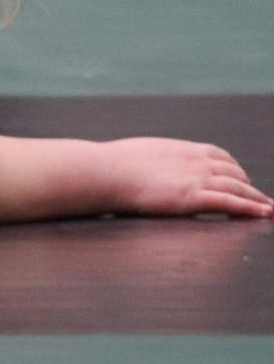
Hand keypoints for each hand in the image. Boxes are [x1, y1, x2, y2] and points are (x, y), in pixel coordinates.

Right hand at [104, 138, 272, 217]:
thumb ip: (156, 160)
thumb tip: (149, 166)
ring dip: (257, 198)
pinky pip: (230, 203)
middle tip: (257, 197)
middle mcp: (196, 161)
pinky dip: (250, 208)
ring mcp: (197, 179)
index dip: (233, 167)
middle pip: (234, 173)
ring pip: (238, 189)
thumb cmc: (113, 164)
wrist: (106, 171)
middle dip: (248, 185)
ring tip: (268, 208)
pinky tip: (263, 213)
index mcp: (183, 149)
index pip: (219, 155)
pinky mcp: (194, 198)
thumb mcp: (141, 154)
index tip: (239, 176)